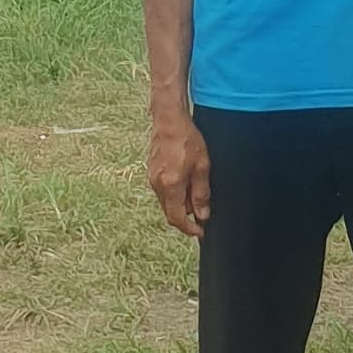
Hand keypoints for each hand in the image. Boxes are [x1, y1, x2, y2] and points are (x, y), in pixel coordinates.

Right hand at [148, 109, 210, 240]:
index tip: (200, 232)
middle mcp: (158, 185)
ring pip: (166, 202)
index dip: (189, 229)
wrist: (169, 120)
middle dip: (185, 217)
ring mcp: (152, 178)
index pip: (176, 218)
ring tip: (196, 194)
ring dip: (180, 205)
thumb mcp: (202, 167)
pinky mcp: (151, 171)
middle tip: (202, 214)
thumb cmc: (187, 139)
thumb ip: (201, 193)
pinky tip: (185, 183)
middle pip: (170, 212)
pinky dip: (174, 194)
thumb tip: (202, 215)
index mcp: (171, 185)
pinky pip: (163, 191)